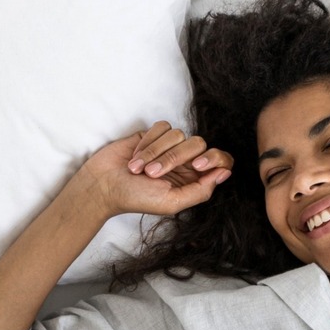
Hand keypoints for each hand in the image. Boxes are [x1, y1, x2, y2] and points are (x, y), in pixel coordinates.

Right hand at [79, 121, 232, 216]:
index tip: (198, 165)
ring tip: (138, 169)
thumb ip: (202, 190)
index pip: (221, 161)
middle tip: (152, 174)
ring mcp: (169, 146)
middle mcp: (185, 161)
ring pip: (179, 134)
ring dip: (155, 152)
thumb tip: (225, 173)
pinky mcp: (153, 134)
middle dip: (174, 158)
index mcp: (195, 178)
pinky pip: (162, 127)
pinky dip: (148, 141)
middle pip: (198, 144)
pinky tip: (136, 156)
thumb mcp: (172, 202)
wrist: (103, 186)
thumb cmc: (136, 198)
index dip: (215, 158)